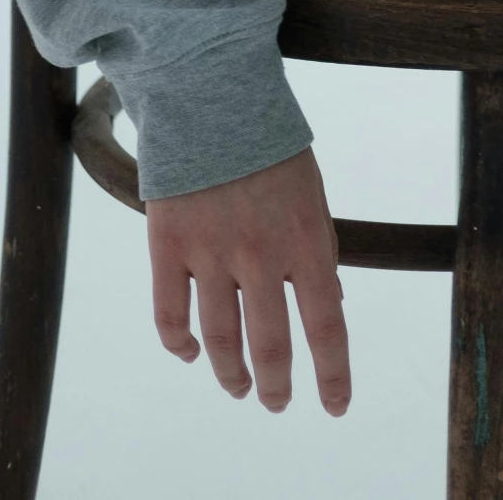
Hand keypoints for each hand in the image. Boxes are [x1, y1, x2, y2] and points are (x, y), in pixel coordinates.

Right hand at [146, 147, 349, 413]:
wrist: (211, 95)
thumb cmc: (270, 145)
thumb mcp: (311, 193)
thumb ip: (320, 248)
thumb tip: (331, 303)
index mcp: (305, 240)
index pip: (326, 326)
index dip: (332, 374)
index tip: (335, 406)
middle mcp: (259, 255)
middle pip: (269, 347)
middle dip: (274, 386)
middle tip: (276, 402)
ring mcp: (210, 253)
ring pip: (219, 340)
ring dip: (230, 374)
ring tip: (237, 387)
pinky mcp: (168, 245)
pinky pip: (169, 315)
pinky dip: (179, 344)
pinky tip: (189, 354)